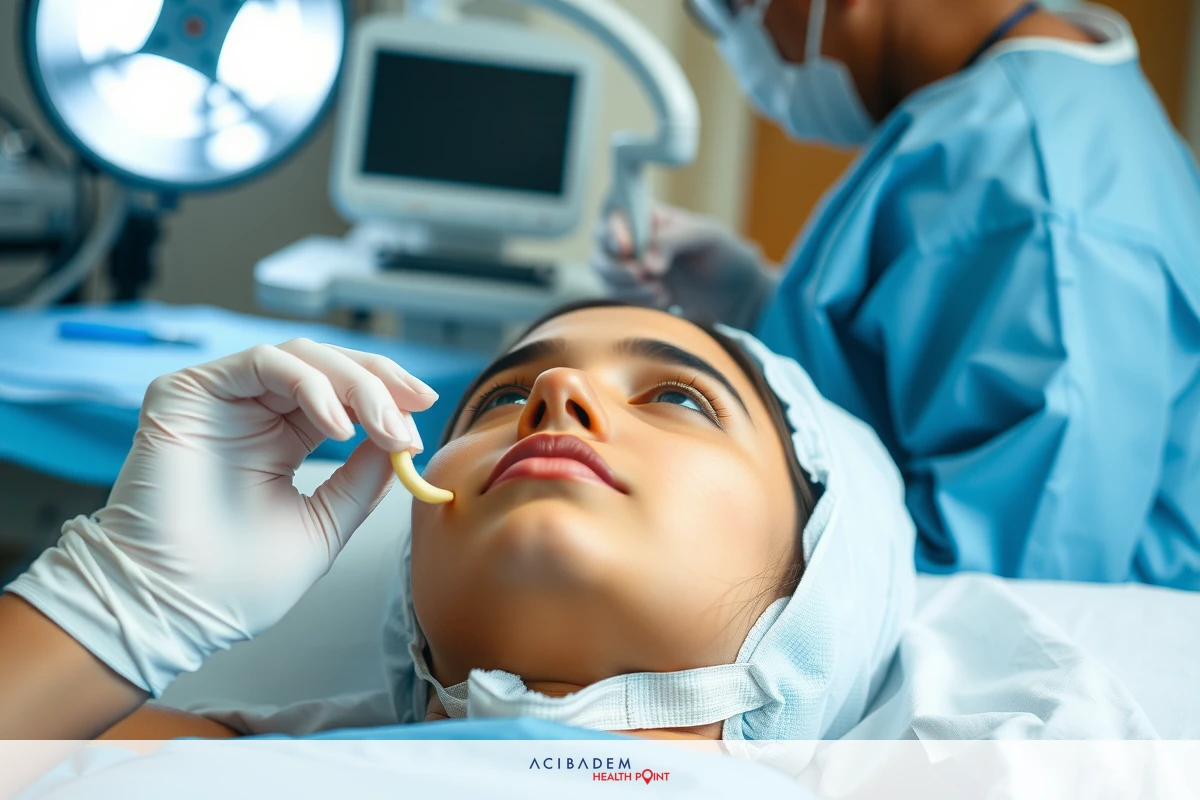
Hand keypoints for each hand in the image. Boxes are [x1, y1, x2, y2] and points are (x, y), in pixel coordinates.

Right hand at [7, 340, 437, 694]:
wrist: (176, 610)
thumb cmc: (238, 582)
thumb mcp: (326, 523)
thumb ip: (363, 478)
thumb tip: (404, 439)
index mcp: (282, 439)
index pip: (342, 394)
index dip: (386, 393)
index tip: (424, 409)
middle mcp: (253, 412)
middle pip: (328, 367)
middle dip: (380, 383)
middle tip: (414, 411)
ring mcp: (221, 399)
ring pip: (302, 357)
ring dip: (355, 385)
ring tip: (384, 426)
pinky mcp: (187, 391)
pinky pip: (263, 363)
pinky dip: (309, 385)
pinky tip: (337, 426)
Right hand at [590, 203, 776, 327]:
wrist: (729, 290)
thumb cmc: (718, 251)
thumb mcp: (703, 235)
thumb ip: (672, 241)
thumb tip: (648, 264)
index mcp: (645, 214)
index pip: (613, 214)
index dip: (612, 231)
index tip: (627, 249)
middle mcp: (631, 237)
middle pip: (600, 247)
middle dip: (617, 267)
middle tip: (643, 275)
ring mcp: (628, 265)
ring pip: (604, 275)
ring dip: (628, 287)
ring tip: (661, 290)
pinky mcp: (631, 291)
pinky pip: (616, 296)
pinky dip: (636, 301)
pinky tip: (664, 299)